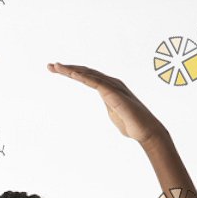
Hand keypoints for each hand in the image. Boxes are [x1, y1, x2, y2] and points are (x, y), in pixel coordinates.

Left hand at [47, 63, 166, 144]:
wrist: (146, 131)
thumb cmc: (132, 125)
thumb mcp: (114, 113)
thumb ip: (109, 106)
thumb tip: (107, 106)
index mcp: (109, 88)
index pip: (87, 76)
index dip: (72, 72)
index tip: (56, 70)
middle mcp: (110, 83)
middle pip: (85, 72)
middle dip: (67, 68)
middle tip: (50, 66)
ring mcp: (113, 87)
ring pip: (88, 75)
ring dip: (71, 70)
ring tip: (56, 67)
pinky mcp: (114, 94)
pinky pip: (96, 83)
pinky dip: (83, 77)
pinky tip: (72, 74)